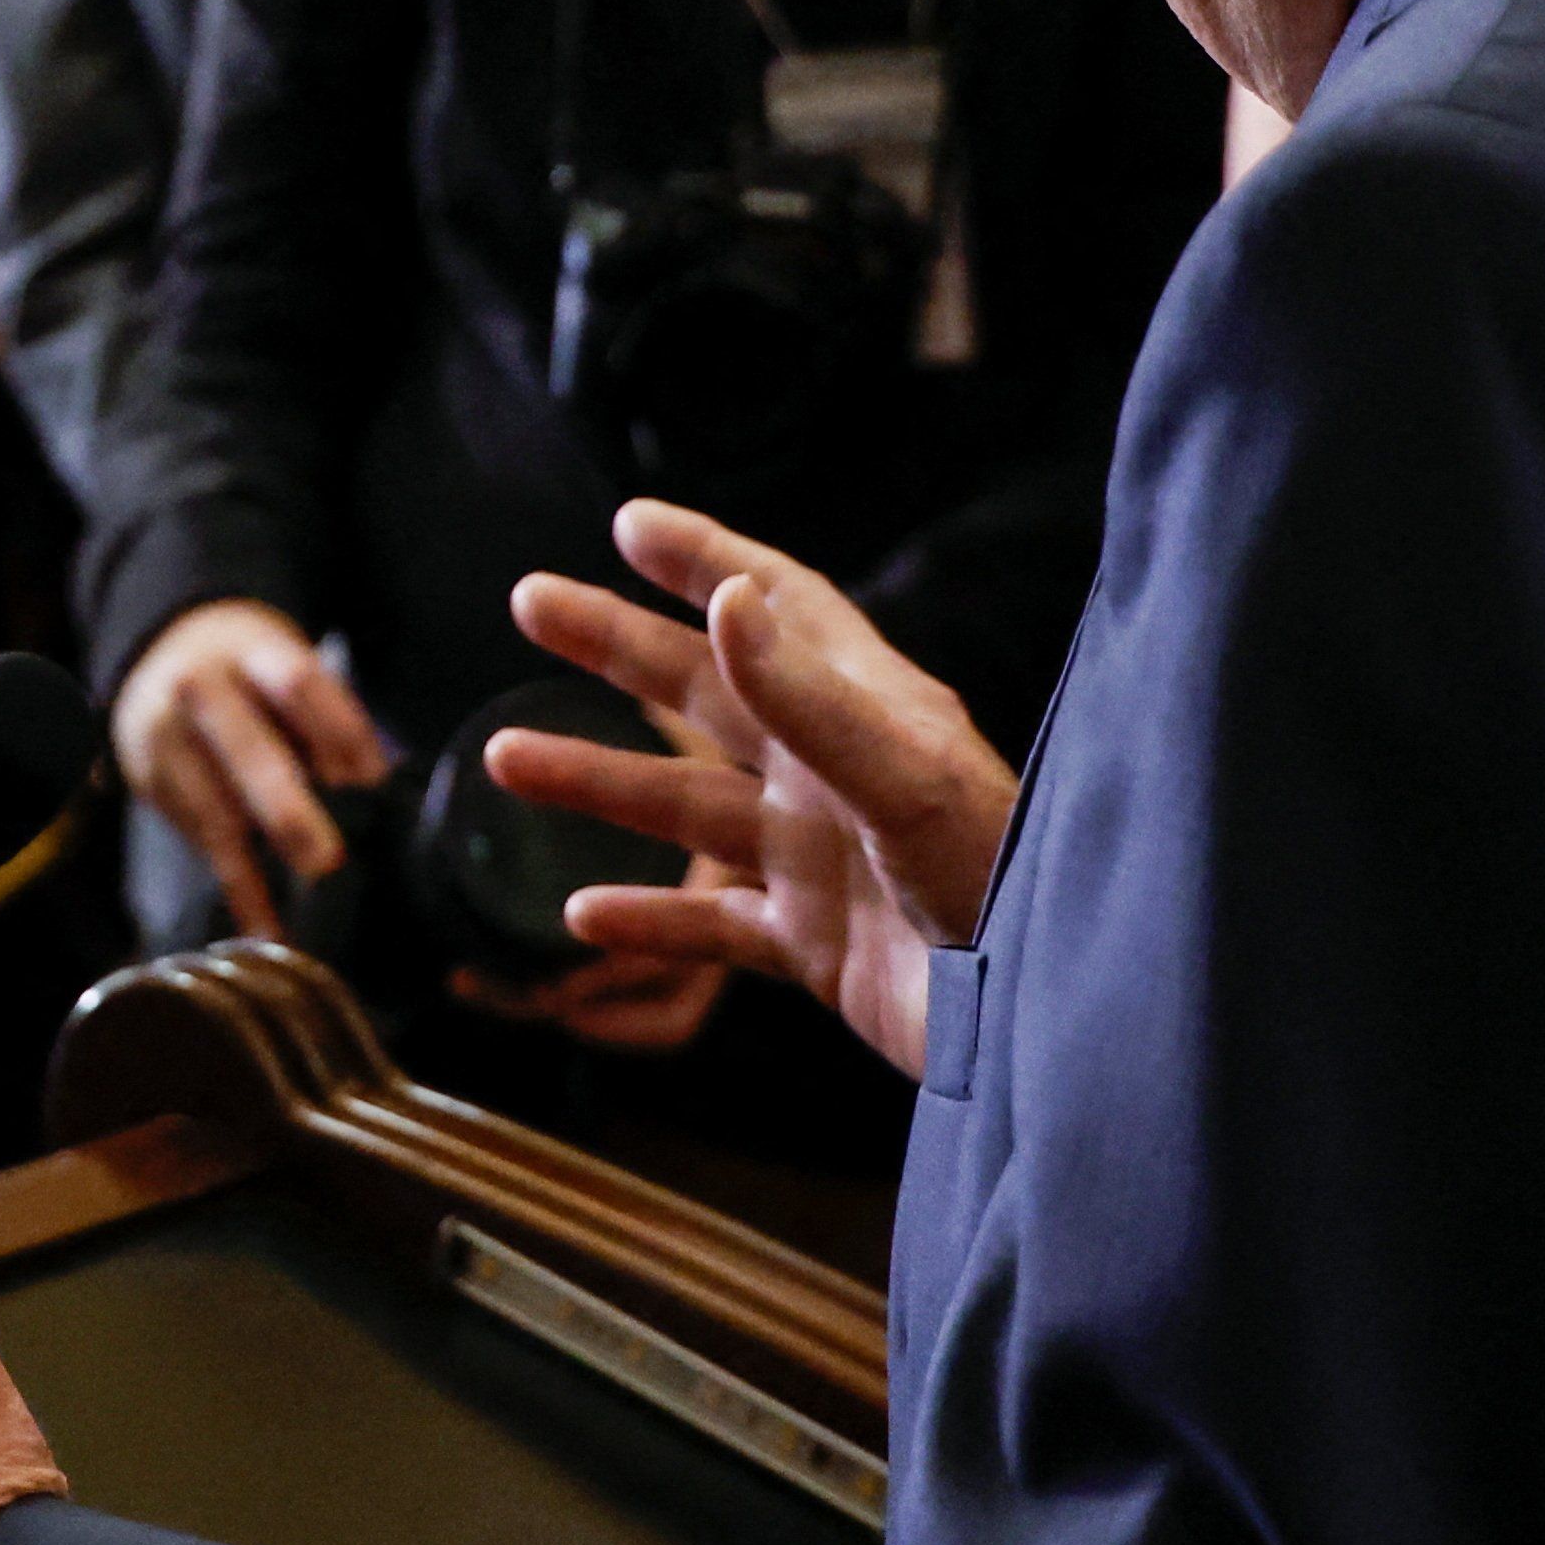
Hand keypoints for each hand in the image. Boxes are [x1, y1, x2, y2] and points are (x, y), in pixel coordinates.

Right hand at [110, 598, 386, 939]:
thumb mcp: (286, 664)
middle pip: (250, 750)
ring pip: (214, 807)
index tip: (373, 781)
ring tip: (295, 909)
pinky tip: (261, 921)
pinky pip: (197, 837)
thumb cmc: (249, 670)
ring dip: (257, 863)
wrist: (161, 652)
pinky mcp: (150, 778)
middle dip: (288, 811)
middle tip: (327, 860)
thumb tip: (363, 784)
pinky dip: (234, 883)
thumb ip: (326, 718)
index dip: (339, 731)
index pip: (298, 683)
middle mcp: (200, 689)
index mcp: (250, 650)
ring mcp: (166, 736)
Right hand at [501, 499, 1014, 1077]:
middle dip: (618, 647)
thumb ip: (807, 695)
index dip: (705, 558)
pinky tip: (582, 916)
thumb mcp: (902, 777)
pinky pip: (715, 928)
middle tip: (531, 602)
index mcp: (869, 709)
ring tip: (503, 753)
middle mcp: (836, 773)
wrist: (1041, 1022)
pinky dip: (649, 921)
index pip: (777, 605)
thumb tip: (726, 600)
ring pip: (687, 809)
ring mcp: (823, 859)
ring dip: (597, 780)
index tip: (628, 523)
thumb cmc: (998, 882)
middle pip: (708, 691)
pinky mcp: (819, 948)